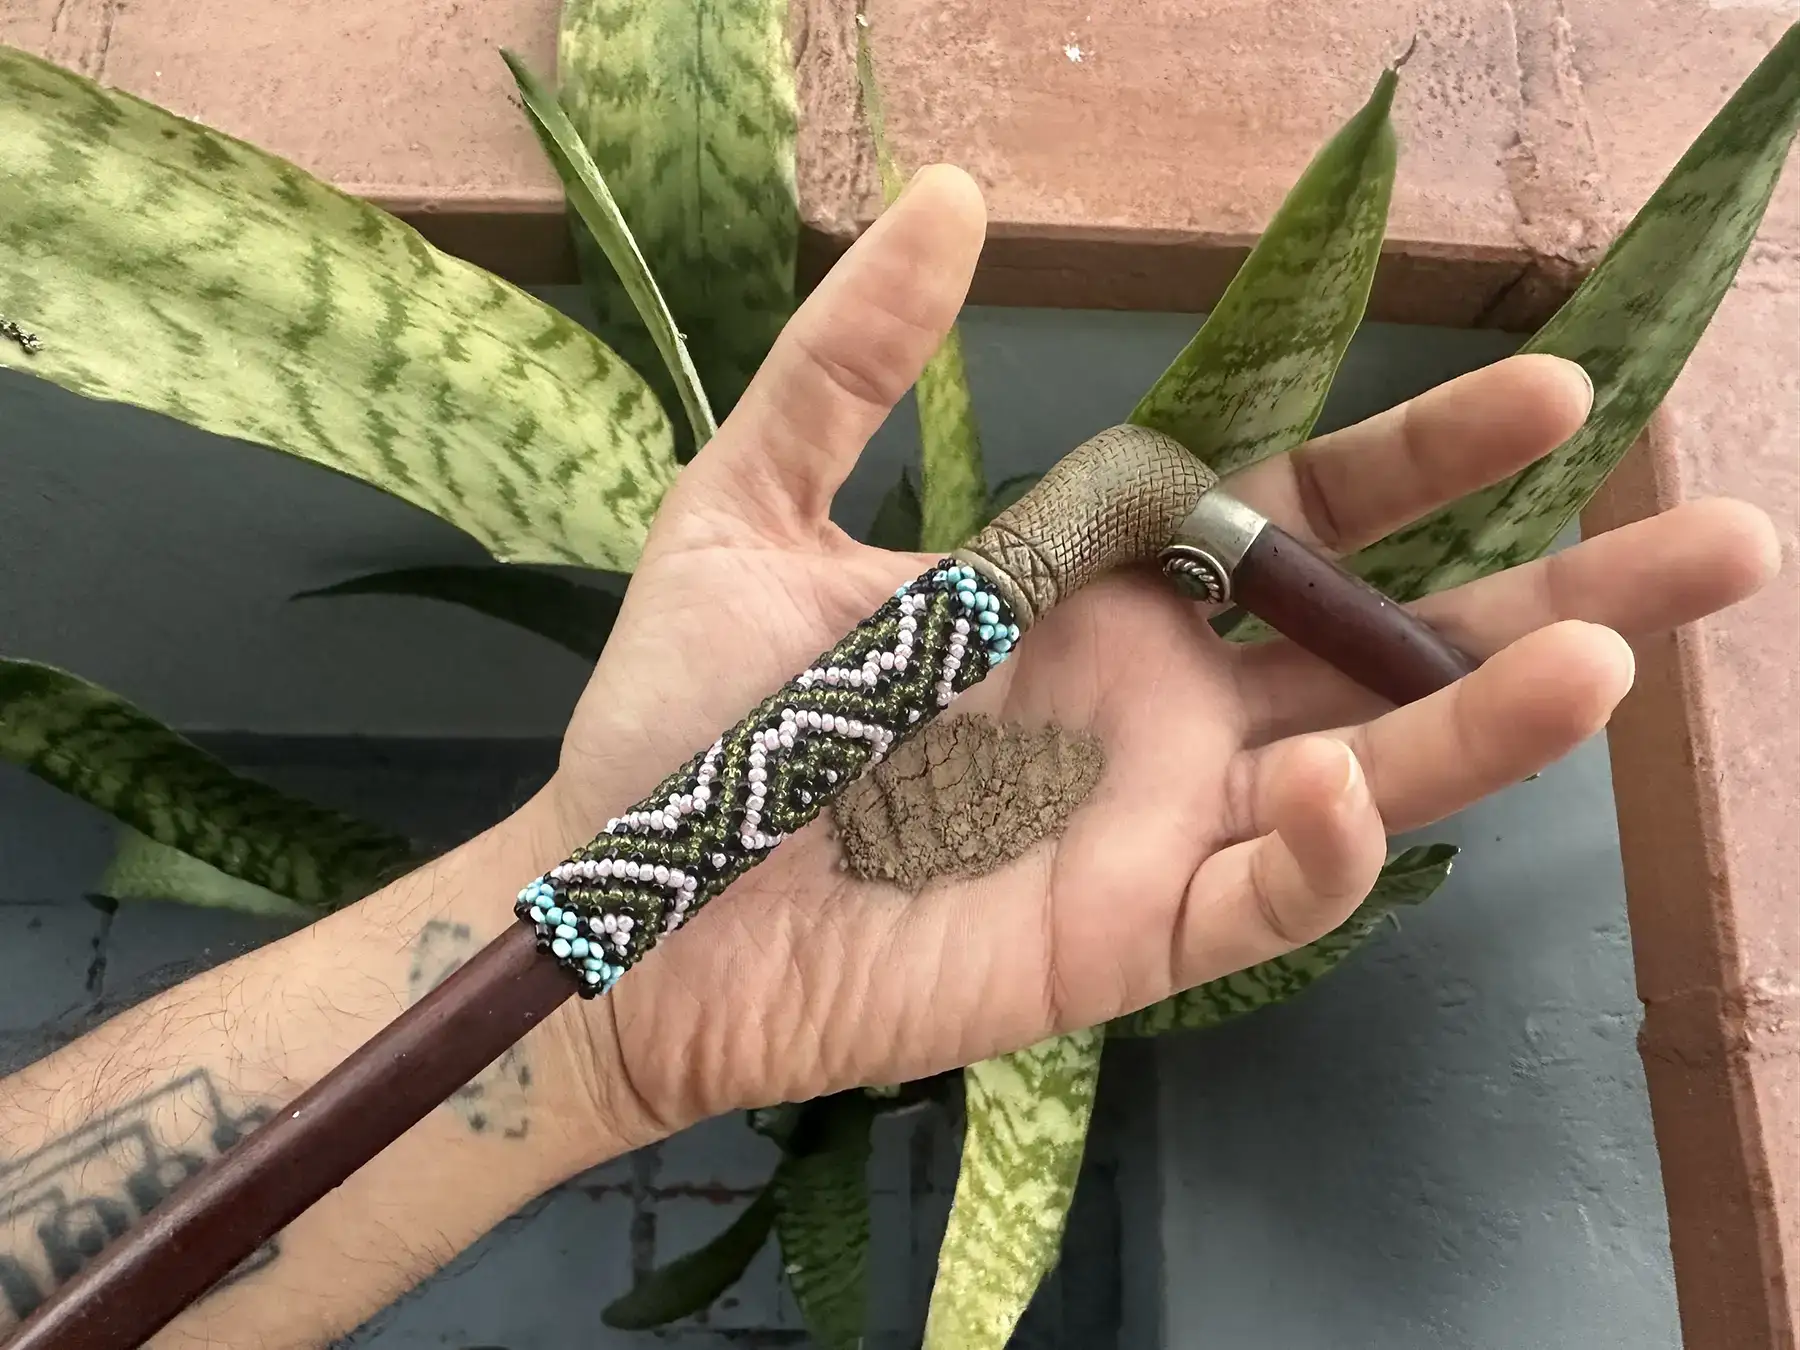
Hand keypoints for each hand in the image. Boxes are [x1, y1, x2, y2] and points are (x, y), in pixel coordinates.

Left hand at [534, 166, 1778, 1144]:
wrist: (623, 902)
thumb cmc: (686, 711)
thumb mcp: (751, 500)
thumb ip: (849, 357)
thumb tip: (949, 187)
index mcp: (1100, 593)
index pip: (1301, 513)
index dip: (1427, 455)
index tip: (1553, 390)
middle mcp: (1159, 703)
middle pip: (1390, 640)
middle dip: (1556, 588)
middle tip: (1724, 534)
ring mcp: (1153, 825)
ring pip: (1371, 773)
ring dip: (1495, 721)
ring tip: (1622, 655)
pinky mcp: (1123, 941)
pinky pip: (1264, 905)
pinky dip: (1321, 857)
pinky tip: (1345, 787)